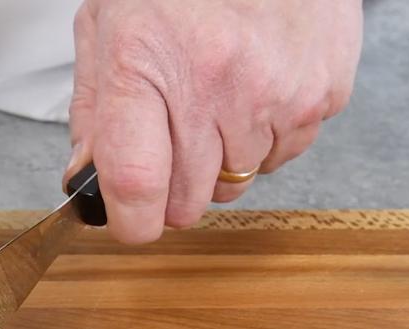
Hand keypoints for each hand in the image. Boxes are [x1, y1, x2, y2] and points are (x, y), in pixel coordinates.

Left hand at [66, 0, 362, 242]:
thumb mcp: (107, 26)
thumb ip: (92, 110)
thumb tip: (85, 179)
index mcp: (146, 62)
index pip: (136, 183)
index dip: (131, 221)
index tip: (130, 222)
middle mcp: (213, 81)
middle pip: (188, 199)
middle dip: (173, 190)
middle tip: (172, 144)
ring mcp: (275, 91)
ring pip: (238, 183)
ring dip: (222, 160)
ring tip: (216, 99)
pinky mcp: (323, 92)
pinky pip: (285, 155)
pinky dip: (266, 137)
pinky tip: (254, 89)